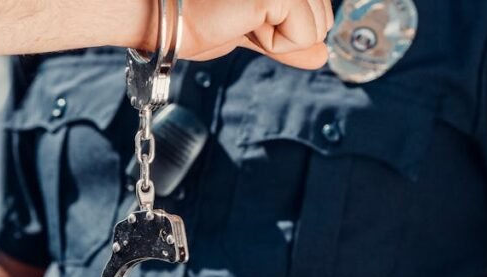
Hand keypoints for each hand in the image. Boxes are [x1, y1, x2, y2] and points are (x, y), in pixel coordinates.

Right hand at [128, 0, 334, 69]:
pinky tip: (242, 23)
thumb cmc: (193, 20)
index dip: (284, 26)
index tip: (244, 19)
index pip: (318, 10)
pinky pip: (305, 37)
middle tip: (240, 20)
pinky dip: (274, 43)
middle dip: (285, 33)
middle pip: (324, 19)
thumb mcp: (252, 31)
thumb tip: (323, 56)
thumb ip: (288, 40)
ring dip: (277, 37)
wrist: (162, 18)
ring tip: (239, 19)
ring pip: (318, 29)